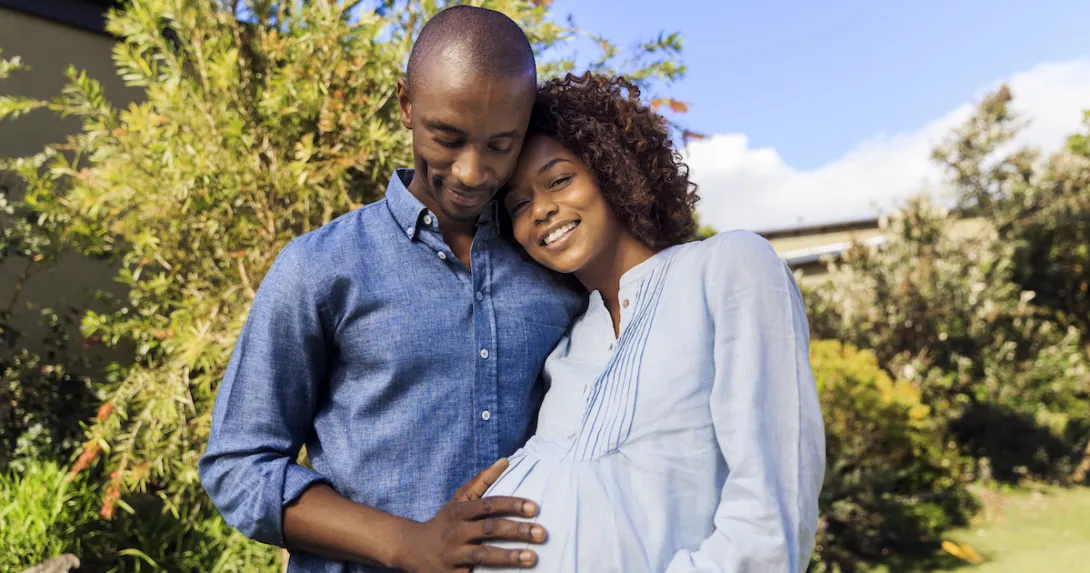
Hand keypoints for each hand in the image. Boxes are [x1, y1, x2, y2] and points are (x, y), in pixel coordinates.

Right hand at [394, 459, 546, 572]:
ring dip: (509, 557)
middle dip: (517, 531)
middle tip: (542, 533)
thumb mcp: (458, 501)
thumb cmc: (444, 522)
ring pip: (483, 556)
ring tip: (532, 558)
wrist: (411, 549)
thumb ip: (482, 481)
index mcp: (459, 512)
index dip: (511, 505)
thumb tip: (505, 460)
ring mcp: (453, 556)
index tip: (534, 508)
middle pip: (489, 530)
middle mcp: (456, 532)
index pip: (488, 505)